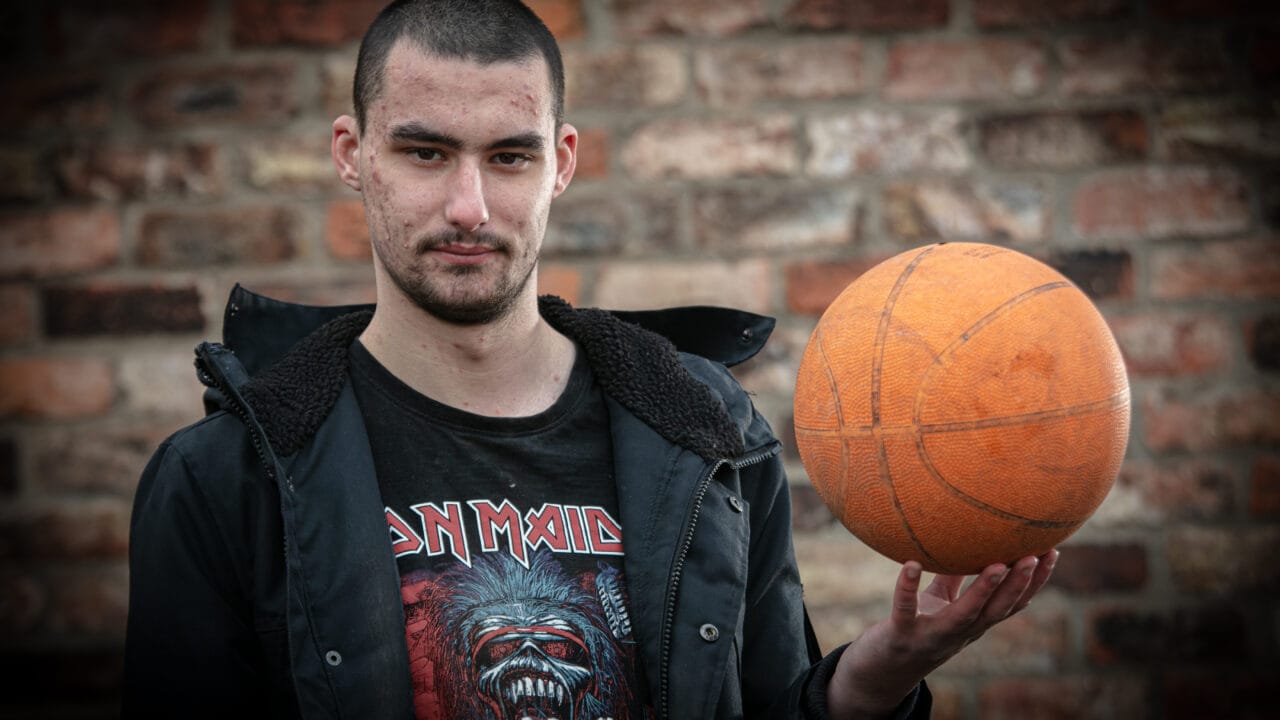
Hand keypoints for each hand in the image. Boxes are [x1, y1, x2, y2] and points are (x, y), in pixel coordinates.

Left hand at [826, 549, 1058, 718]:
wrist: (883, 669)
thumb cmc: (917, 626)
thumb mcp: (942, 600)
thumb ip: (957, 575)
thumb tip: (972, 535)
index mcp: (973, 623)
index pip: (1012, 604)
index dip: (1035, 582)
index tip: (1053, 553)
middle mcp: (959, 632)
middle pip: (997, 610)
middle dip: (1019, 584)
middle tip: (1035, 556)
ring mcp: (932, 635)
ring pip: (963, 614)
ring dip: (983, 591)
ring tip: (997, 565)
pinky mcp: (901, 634)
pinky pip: (905, 609)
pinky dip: (907, 588)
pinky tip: (910, 564)